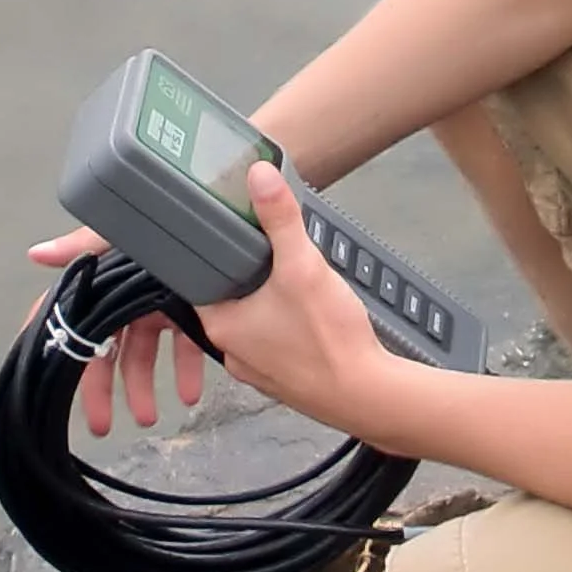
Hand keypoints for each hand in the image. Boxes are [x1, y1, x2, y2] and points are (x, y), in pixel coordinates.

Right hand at [24, 223, 208, 438]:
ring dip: (142, 389)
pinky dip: (185, 373)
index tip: (50, 382)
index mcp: (106, 280)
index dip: (58, 347)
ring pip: (142, 356)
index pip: (71, 316)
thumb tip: (36, 253)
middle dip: (100, 388)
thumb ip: (81, 246)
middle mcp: (127, 295)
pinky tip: (189, 394)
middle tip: (101, 424)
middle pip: (104, 349)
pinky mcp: (191, 312)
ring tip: (148, 417)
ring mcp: (158, 305)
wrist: (222, 230)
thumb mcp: (121, 236)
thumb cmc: (167, 231)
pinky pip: (184, 348)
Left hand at [195, 166, 407, 439]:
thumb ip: (281, 219)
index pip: (202, 279)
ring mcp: (259, 372)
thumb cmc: (329, 339)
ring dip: (274, 305)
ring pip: (258, 324)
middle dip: (255, 277)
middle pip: (232, 299)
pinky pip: (280, 346)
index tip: (239, 235)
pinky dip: (293, 331)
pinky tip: (316, 320)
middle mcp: (232, 352)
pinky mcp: (286, 382)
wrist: (369, 396)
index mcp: (220, 325)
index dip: (220, 253)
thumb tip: (259, 175)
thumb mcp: (303, 266)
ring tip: (301, 287)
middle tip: (280, 257)